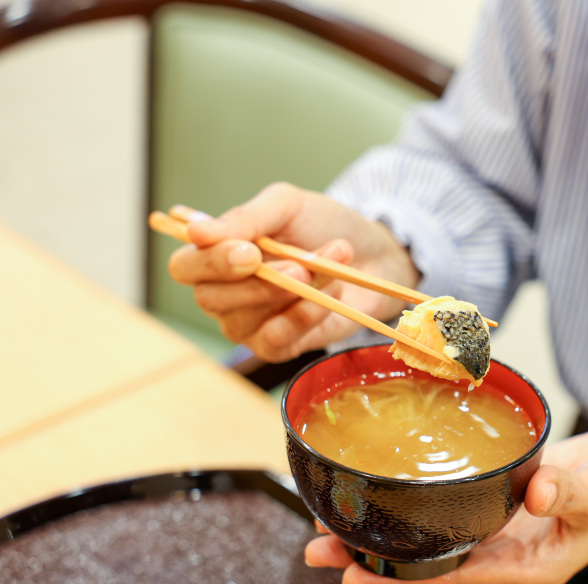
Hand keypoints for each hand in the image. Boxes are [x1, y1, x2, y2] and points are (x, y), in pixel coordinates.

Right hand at [167, 182, 419, 361]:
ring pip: (244, 321)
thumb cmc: (324, 226)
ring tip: (328, 269)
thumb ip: (245, 218)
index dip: (211, 262)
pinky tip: (332, 293)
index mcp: (216, 254)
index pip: (185, 267)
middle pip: (210, 299)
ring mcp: (248, 323)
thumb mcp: (287, 206)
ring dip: (292, 294)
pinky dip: (307, 315)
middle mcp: (224, 292)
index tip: (251, 251)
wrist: (375, 254)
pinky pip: (276, 340)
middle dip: (259, 283)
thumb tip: (195, 232)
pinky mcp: (278, 345)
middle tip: (302, 264)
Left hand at [303, 428, 587, 583]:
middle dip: (374, 551)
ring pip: (434, 528)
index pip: (451, 572)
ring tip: (335, 520)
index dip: (400, 573)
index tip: (352, 571)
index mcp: (527, 564)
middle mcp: (507, 549)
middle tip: (317, 546)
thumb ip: (571, 489)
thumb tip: (534, 490)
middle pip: (430, 555)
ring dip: (388, 523)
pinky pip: (454, 501)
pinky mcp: (506, 494)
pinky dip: (419, 496)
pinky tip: (392, 486)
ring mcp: (504, 523)